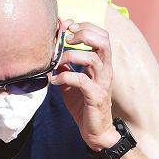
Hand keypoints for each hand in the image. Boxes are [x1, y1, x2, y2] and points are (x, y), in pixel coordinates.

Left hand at [49, 20, 118, 150]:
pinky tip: (53, 81)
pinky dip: (65, 77)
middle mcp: (105, 70)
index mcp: (102, 63)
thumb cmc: (85, 105)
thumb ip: (66, 66)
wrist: (95, 132)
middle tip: (67, 38)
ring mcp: (102, 82)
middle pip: (104, 40)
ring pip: (93, 58)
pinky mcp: (96, 96)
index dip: (85, 26)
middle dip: (84, 33)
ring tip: (57, 60)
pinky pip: (81, 80)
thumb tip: (52, 53)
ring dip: (72, 55)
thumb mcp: (73, 82)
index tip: (67, 26)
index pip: (101, 35)